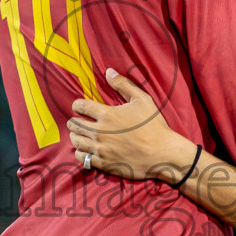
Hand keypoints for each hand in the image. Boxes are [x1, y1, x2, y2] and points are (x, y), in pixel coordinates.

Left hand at [68, 69, 195, 182]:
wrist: (162, 153)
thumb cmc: (154, 126)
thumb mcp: (142, 99)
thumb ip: (123, 84)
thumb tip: (108, 71)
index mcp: (106, 114)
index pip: (79, 106)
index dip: (77, 105)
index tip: (80, 107)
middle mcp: (99, 132)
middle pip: (73, 124)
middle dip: (75, 120)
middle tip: (80, 121)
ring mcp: (100, 149)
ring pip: (75, 141)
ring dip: (76, 136)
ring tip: (82, 135)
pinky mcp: (103, 163)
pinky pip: (82, 158)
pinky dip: (81, 153)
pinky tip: (87, 149)